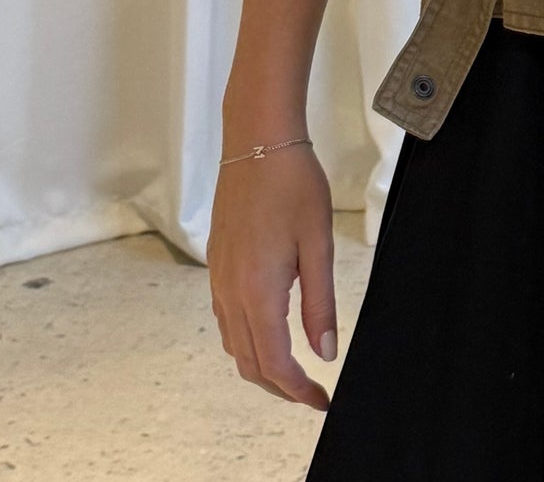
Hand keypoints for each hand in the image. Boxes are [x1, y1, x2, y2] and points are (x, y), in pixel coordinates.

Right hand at [207, 144, 337, 409]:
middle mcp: (230, 292)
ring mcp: (219, 280)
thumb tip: (326, 351)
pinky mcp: (217, 265)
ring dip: (262, 367)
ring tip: (296, 371)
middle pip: (250, 363)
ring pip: (234, 346)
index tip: (323, 400)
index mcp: (258, 291)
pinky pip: (226, 321)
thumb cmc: (294, 185)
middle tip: (313, 394)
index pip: (275, 363)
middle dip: (280, 387)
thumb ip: (321, 302)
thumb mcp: (318, 244)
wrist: (257, 142)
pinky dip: (247, 342)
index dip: (298, 390)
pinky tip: (269, 334)